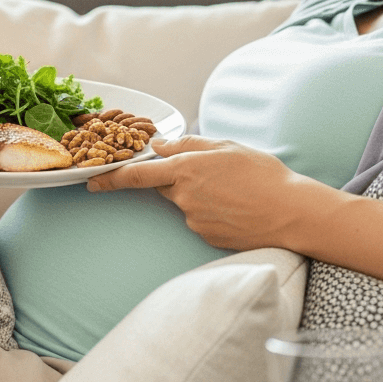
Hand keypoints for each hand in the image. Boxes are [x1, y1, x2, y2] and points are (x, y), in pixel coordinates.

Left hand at [86, 136, 313, 251]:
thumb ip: (189, 144)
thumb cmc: (264, 175)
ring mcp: (194, 220)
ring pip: (183, 203)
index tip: (91, 181)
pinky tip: (236, 208)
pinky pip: (198, 220)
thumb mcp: (227, 147)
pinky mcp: (205, 237)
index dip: (110, 178)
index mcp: (187, 169)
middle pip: (164, 187)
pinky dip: (211, 212)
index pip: (137, 175)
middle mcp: (184, 197)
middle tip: (213, 177)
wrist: (291, 214)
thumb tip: (160, 145)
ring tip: (234, 191)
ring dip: (199, 195)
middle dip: (177, 180)